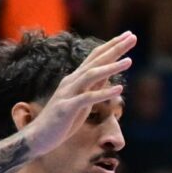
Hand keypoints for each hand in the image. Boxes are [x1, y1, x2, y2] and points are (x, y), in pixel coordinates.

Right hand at [20, 30, 134, 153]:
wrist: (39, 137)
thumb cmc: (62, 121)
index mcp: (76, 79)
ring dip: (111, 68)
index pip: (96, 57)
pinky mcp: (67, 108)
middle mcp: (72, 81)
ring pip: (91, 76)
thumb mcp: (83, 102)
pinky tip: (119, 89)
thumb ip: (94, 88)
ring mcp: (68, 93)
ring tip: (130, 61)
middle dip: (115, 48)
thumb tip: (109, 77)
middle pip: (95, 60)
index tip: (129, 35)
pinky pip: (87, 98)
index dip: (112, 46)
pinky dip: (103, 93)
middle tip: (132, 36)